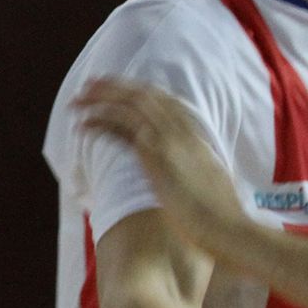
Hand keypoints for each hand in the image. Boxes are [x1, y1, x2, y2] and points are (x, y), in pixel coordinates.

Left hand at [76, 78, 255, 262]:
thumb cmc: (223, 213)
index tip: (124, 87)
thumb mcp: (213, 181)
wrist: (229, 225)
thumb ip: (199, 168)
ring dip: (103, 98)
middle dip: (117, 86)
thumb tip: (193, 173)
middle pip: (147, 97)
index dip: (143, 92)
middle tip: (93, 81)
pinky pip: (123, 130)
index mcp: (197, 137)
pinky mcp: (156, 156)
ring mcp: (171, 141)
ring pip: (132, 106)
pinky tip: (84, 124)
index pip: (167, 103)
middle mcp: (184, 132)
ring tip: (79, 97)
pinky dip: (101, 123)